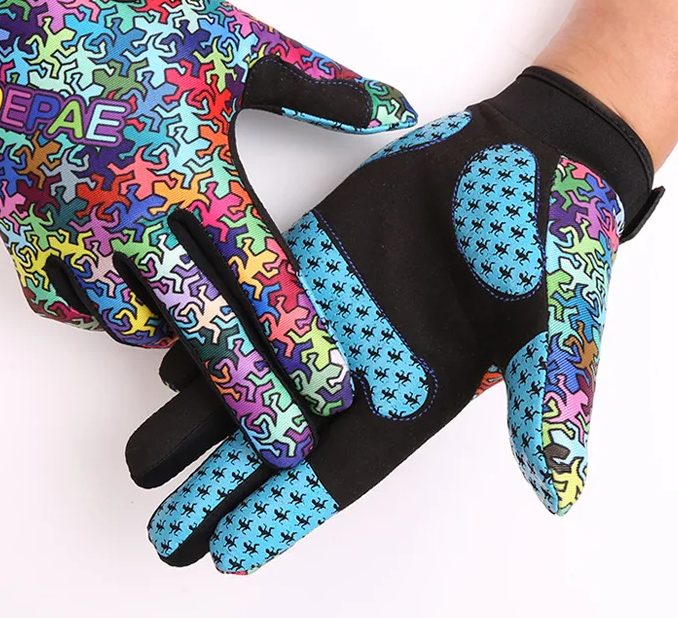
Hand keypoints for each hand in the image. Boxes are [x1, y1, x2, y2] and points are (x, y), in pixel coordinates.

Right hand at [0, 0, 416, 468]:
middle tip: (285, 447)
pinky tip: (132, 305)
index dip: (302, 341)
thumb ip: (321, 88)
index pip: (263, 279)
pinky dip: (107, 315)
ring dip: (177, 343)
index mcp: (197, 170)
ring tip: (208, 346)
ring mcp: (71, 226)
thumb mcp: (239, 47)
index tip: (333, 391)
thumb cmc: (138, 19)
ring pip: (134, 324)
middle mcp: (133, 211)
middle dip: (251, 395)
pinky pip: (70, 305)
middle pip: (204, 328)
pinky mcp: (21, 230)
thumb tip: (395, 106)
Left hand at [126, 67, 662, 571]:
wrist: (525, 151)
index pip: (341, 471)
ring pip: (256, 374)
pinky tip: (172, 364)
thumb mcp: (558, 319)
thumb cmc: (550, 234)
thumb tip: (557, 488)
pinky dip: (215, 336)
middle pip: (281, 437)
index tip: (227, 552)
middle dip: (222, 486)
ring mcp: (333, 308)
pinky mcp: (316, 257)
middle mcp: (365, 361)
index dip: (283, 512)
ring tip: (146, 461)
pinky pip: (254, 304)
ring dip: (201, 418)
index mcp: (418, 392)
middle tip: (166, 534)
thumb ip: (547, 398)